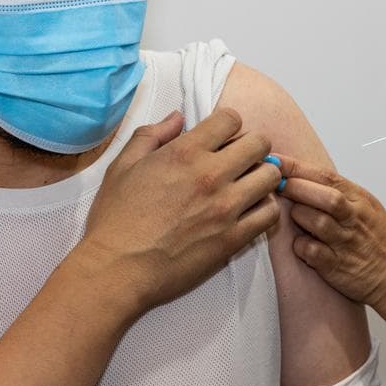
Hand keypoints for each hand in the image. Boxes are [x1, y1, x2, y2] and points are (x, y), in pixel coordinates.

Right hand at [77, 108, 282, 312]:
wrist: (118, 268)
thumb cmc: (115, 219)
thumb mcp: (122, 166)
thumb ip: (152, 135)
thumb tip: (177, 117)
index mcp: (184, 153)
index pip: (231, 119)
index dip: (228, 124)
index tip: (221, 137)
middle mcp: (210, 175)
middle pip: (259, 144)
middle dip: (252, 146)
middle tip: (239, 160)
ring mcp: (226, 207)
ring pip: (270, 176)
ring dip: (261, 176)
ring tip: (247, 186)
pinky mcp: (234, 238)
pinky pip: (270, 214)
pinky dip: (265, 208)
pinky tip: (249, 211)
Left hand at [274, 155, 385, 310]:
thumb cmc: (382, 242)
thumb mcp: (367, 208)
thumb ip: (338, 194)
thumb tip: (300, 178)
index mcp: (360, 200)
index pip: (326, 176)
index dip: (296, 167)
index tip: (275, 160)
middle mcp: (354, 219)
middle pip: (323, 196)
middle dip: (295, 187)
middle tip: (276, 185)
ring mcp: (346, 243)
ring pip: (316, 222)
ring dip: (298, 217)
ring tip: (297, 219)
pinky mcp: (338, 267)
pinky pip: (311, 252)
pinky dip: (301, 246)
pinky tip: (302, 245)